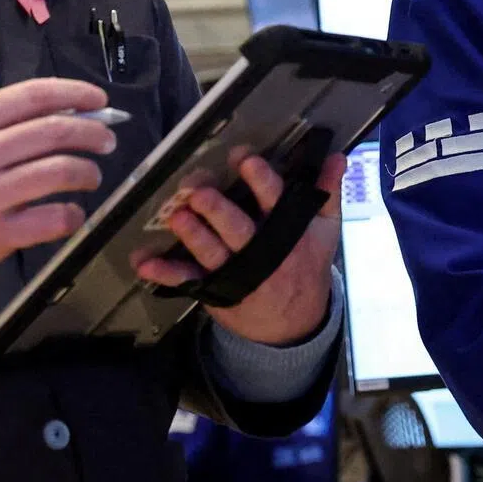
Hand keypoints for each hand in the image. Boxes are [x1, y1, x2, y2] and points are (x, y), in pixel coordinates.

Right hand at [0, 78, 116, 284]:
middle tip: (107, 139)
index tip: (98, 99)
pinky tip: (72, 213)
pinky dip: (71, 214)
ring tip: (91, 176)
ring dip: (87, 172)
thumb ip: (3, 126)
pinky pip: (51, 219)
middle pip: (54, 132)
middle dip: (92, 132)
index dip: (74, 94)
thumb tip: (68, 114)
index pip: (34, 96)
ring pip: (59, 172)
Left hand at [135, 152, 346, 345]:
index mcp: (287, 232)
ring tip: (176, 215)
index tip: (246, 160)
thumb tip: (337, 156)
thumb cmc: (305, 264)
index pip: (275, 201)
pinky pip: (187, 280)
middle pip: (238, 229)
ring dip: (192, 235)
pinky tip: (145, 262)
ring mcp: (235, 273)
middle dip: (218, 210)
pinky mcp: (214, 289)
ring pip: (211, 253)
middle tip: (199, 191)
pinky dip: (165, 272)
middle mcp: (260, 252)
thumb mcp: (324, 231)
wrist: (293, 325)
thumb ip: (328, 192)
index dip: (261, 181)